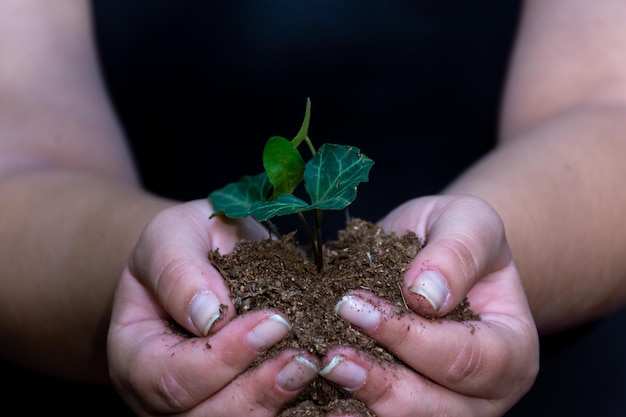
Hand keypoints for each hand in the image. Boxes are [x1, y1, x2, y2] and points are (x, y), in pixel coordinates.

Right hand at [107, 199, 319, 415]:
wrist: (208, 255)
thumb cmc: (184, 245)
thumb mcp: (172, 237)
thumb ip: (178, 271)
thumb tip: (208, 316)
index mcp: (134, 355)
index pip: (168, 377)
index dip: (222, 357)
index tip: (273, 323)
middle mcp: (158, 396)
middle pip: (201, 416)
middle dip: (255, 390)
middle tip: (303, 357)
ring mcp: (198, 407)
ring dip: (275, 402)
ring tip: (313, 367)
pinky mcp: (236, 405)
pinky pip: (262, 416)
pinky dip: (294, 409)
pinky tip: (328, 395)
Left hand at [320, 195, 538, 416]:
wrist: (438, 256)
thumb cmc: (458, 239)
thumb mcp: (468, 223)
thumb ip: (457, 253)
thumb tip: (425, 295)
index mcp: (511, 350)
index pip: (466, 357)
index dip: (410, 338)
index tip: (355, 307)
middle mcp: (486, 392)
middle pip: (440, 408)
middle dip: (383, 384)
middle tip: (332, 356)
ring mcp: (448, 407)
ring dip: (365, 404)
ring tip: (326, 376)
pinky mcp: (410, 406)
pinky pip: (384, 416)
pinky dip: (353, 411)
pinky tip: (323, 402)